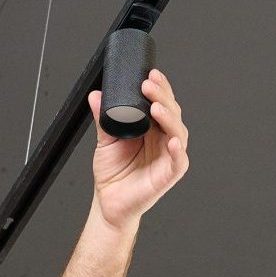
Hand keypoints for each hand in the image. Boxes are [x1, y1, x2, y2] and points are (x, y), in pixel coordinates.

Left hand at [87, 69, 189, 230]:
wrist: (108, 202)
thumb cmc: (113, 173)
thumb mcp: (105, 140)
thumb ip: (103, 118)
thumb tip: (97, 95)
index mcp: (151, 128)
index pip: (161, 102)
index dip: (159, 88)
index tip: (150, 75)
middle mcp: (163, 139)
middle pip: (171, 113)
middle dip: (162, 96)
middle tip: (148, 85)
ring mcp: (168, 156)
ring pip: (178, 132)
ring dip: (169, 118)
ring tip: (156, 107)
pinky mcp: (169, 175)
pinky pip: (179, 161)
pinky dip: (178, 151)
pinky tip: (172, 141)